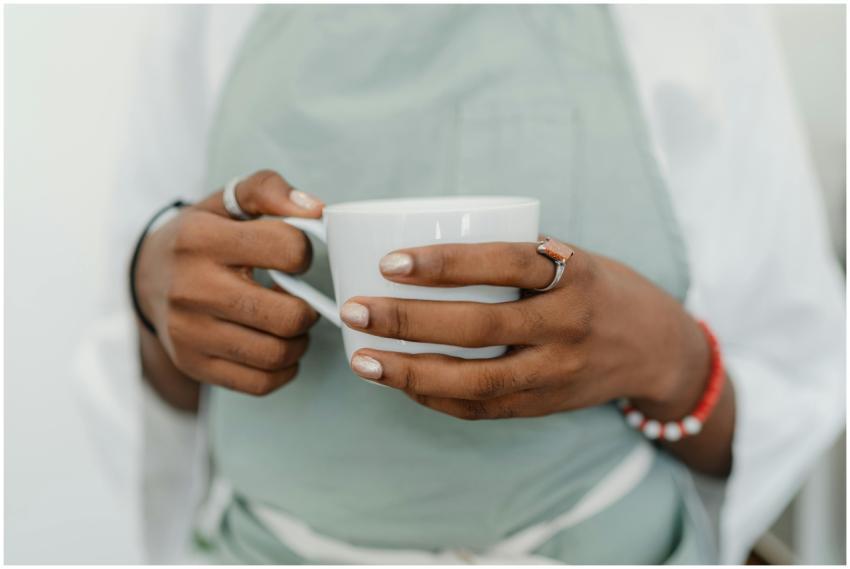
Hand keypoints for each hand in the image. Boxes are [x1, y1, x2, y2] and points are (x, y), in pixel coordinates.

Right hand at [135, 170, 323, 397]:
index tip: (293, 256)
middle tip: (299, 299)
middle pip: (288, 315)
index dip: (304, 252)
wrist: (146, 279)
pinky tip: (277, 348)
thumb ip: (269, 190)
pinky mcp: (193, 365)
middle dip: (308, 309)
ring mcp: (189, 332)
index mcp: (201, 240)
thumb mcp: (226, 201)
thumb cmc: (202, 238)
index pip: (287, 249)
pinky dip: (283, 370)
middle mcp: (191, 289)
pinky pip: (260, 383)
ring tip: (289, 324)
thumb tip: (314, 208)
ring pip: (277, 354)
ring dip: (299, 342)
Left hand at [340, 240, 710, 421]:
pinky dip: (436, 397)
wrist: (657, 349)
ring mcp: (557, 373)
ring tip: (362, 359)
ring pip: (477, 381)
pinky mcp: (545, 406)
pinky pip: (484, 409)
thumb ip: (516, 257)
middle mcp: (568, 326)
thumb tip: (428, 248)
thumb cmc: (599, 290)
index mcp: (573, 275)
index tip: (390, 262)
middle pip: (481, 328)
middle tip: (355, 310)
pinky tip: (399, 382)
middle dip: (410, 321)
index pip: (506, 263)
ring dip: (411, 372)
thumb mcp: (573, 258)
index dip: (446, 263)